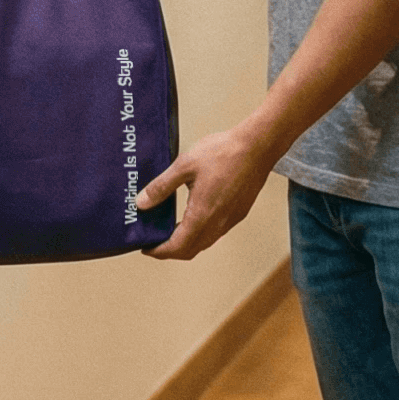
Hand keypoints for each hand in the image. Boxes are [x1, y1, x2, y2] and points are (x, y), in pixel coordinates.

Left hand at [137, 124, 274, 260]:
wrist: (257, 147)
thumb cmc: (224, 153)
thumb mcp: (184, 166)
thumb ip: (161, 187)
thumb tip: (141, 203)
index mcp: (202, 214)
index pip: (178, 247)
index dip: (160, 252)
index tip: (147, 248)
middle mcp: (218, 223)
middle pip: (191, 250)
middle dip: (171, 251)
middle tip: (155, 242)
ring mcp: (230, 219)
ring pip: (205, 243)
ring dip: (186, 243)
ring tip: (170, 230)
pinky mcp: (238, 213)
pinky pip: (216, 232)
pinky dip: (200, 234)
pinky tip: (193, 218)